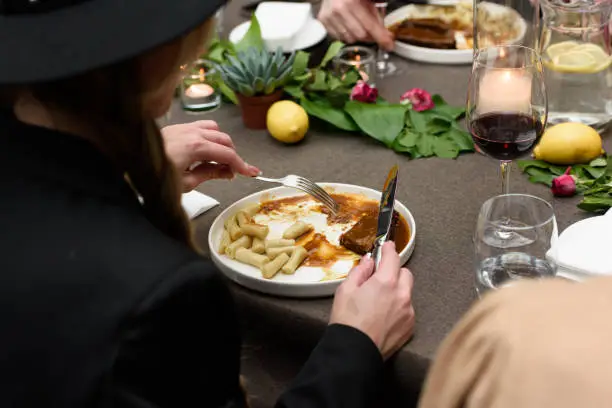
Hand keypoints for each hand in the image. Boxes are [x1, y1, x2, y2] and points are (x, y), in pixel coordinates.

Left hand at [161, 121, 259, 191]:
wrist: (131, 163)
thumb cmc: (156, 177)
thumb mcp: (186, 182)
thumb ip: (210, 173)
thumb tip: (228, 172)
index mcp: (196, 147)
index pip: (227, 154)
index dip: (242, 165)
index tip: (251, 173)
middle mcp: (193, 132)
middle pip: (224, 140)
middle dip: (233, 155)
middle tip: (233, 172)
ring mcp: (184, 127)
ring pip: (215, 130)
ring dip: (222, 144)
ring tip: (219, 161)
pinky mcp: (177, 127)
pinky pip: (202, 126)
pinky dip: (210, 136)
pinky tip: (205, 150)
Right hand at [318, 0, 394, 50]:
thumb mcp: (367, 0)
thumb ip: (375, 13)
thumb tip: (383, 32)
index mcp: (351, 3)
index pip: (370, 26)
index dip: (381, 37)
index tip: (389, 45)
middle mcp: (338, 10)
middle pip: (360, 36)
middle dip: (370, 37)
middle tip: (375, 32)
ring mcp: (329, 17)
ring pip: (349, 38)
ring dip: (358, 36)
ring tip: (359, 24)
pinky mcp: (323, 20)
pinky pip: (339, 37)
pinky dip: (347, 34)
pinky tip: (349, 24)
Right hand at [330, 242, 414, 359]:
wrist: (354, 352)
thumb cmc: (347, 321)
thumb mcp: (346, 290)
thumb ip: (360, 271)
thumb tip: (368, 261)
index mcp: (386, 282)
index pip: (393, 258)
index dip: (389, 249)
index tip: (387, 245)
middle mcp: (402, 295)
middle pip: (405, 274)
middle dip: (394, 272)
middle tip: (379, 278)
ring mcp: (408, 312)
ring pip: (407, 293)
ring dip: (397, 292)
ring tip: (379, 302)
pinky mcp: (409, 328)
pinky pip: (407, 310)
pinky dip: (399, 309)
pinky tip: (383, 317)